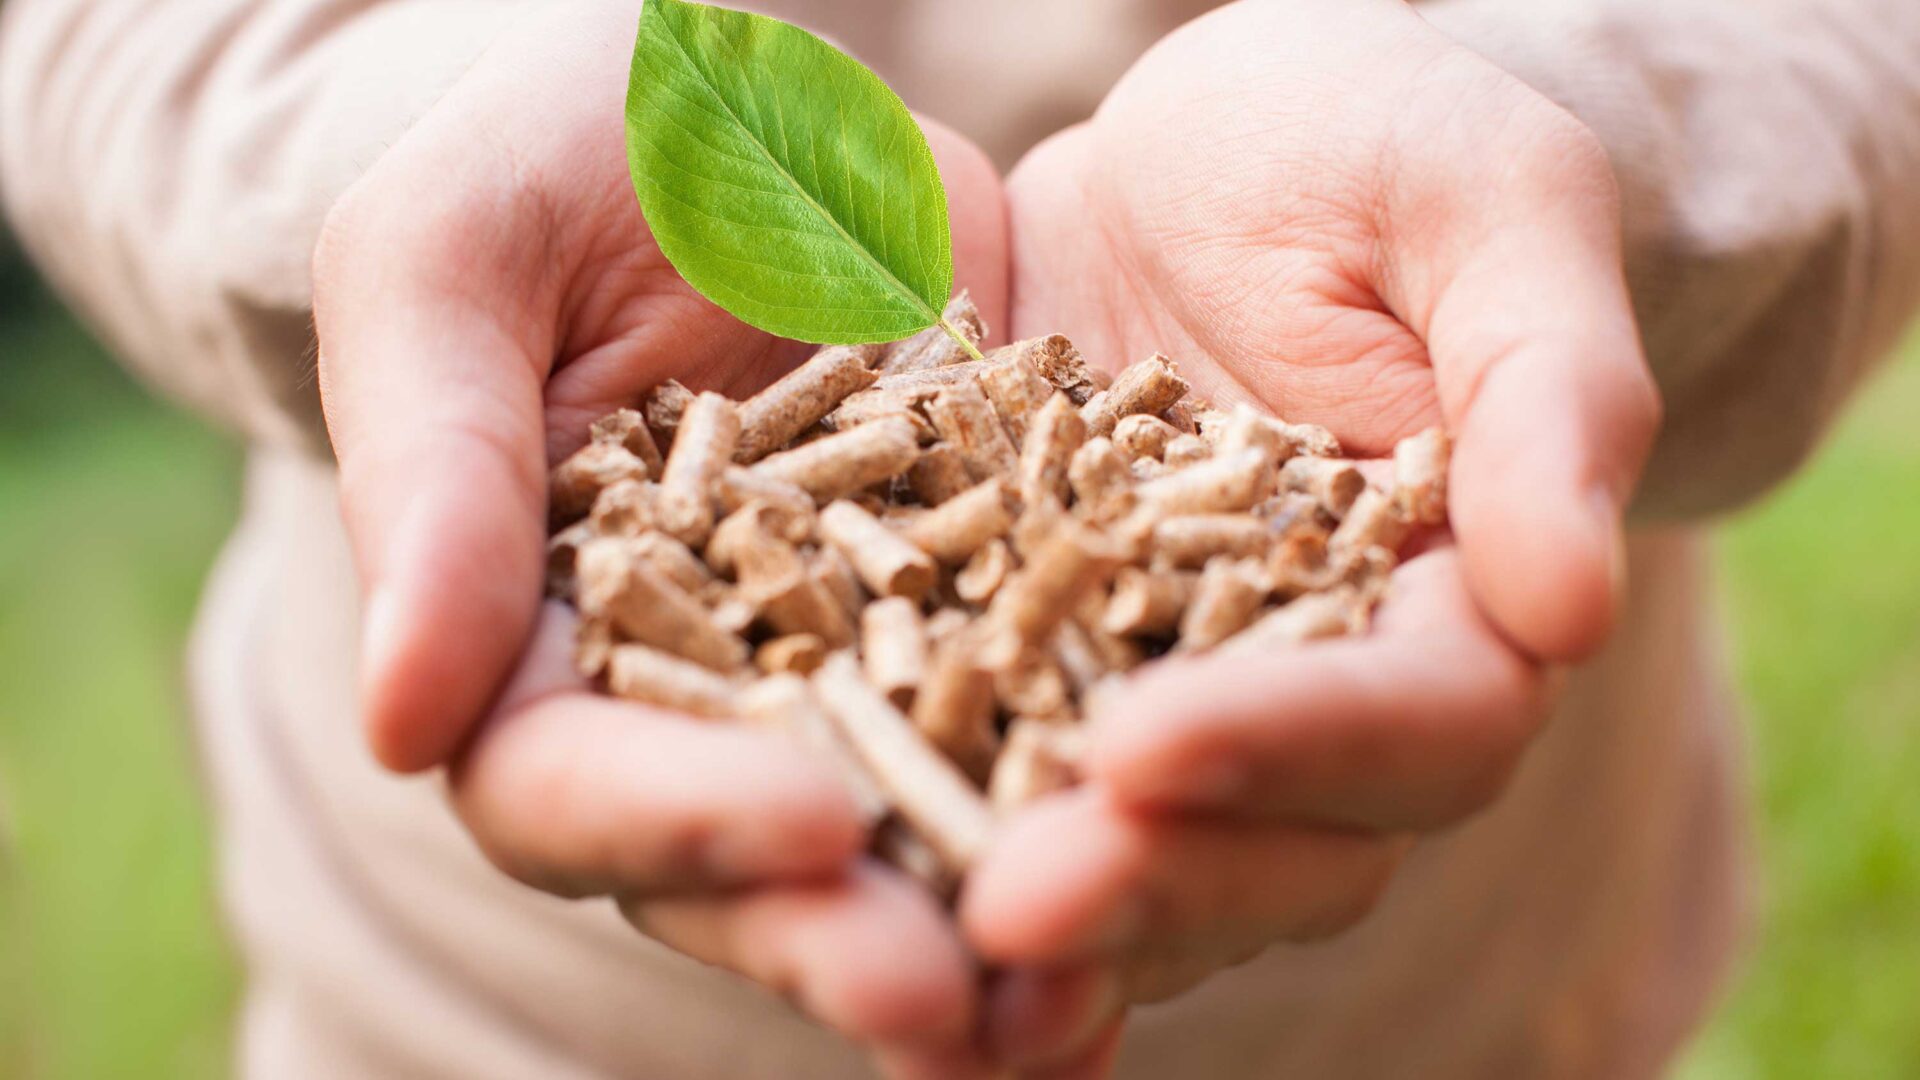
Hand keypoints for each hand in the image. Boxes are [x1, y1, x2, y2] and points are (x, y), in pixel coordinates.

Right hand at [312, 3, 1008, 1072]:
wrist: (761, 104)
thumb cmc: (566, 152)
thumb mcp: (462, 255)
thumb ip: (435, 469)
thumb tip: (400, 720)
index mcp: (543, 631)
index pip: (565, 779)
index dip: (671, 823)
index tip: (803, 829)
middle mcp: (706, 692)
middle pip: (753, 863)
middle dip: (846, 933)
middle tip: (956, 995)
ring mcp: (866, 667)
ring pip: (918, 834)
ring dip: (996, 927)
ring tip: (1082, 998)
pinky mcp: (1004, 613)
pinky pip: (1055, 727)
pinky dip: (1114, 815)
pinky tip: (1197, 871)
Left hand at [961, 0, 1660, 1060]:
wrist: (1213, 147)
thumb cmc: (1378, 143)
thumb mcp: (1483, 206)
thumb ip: (1549, 391)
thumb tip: (1573, 608)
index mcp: (1457, 597)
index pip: (1418, 721)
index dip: (1292, 749)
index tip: (1147, 752)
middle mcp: (1323, 686)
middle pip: (1276, 842)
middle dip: (1147, 877)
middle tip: (1010, 905)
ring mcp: (1179, 694)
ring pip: (1144, 854)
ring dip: (1045, 915)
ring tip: (925, 947)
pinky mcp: (1047, 667)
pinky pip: (1011, 782)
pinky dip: (955, 854)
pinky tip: (861, 916)